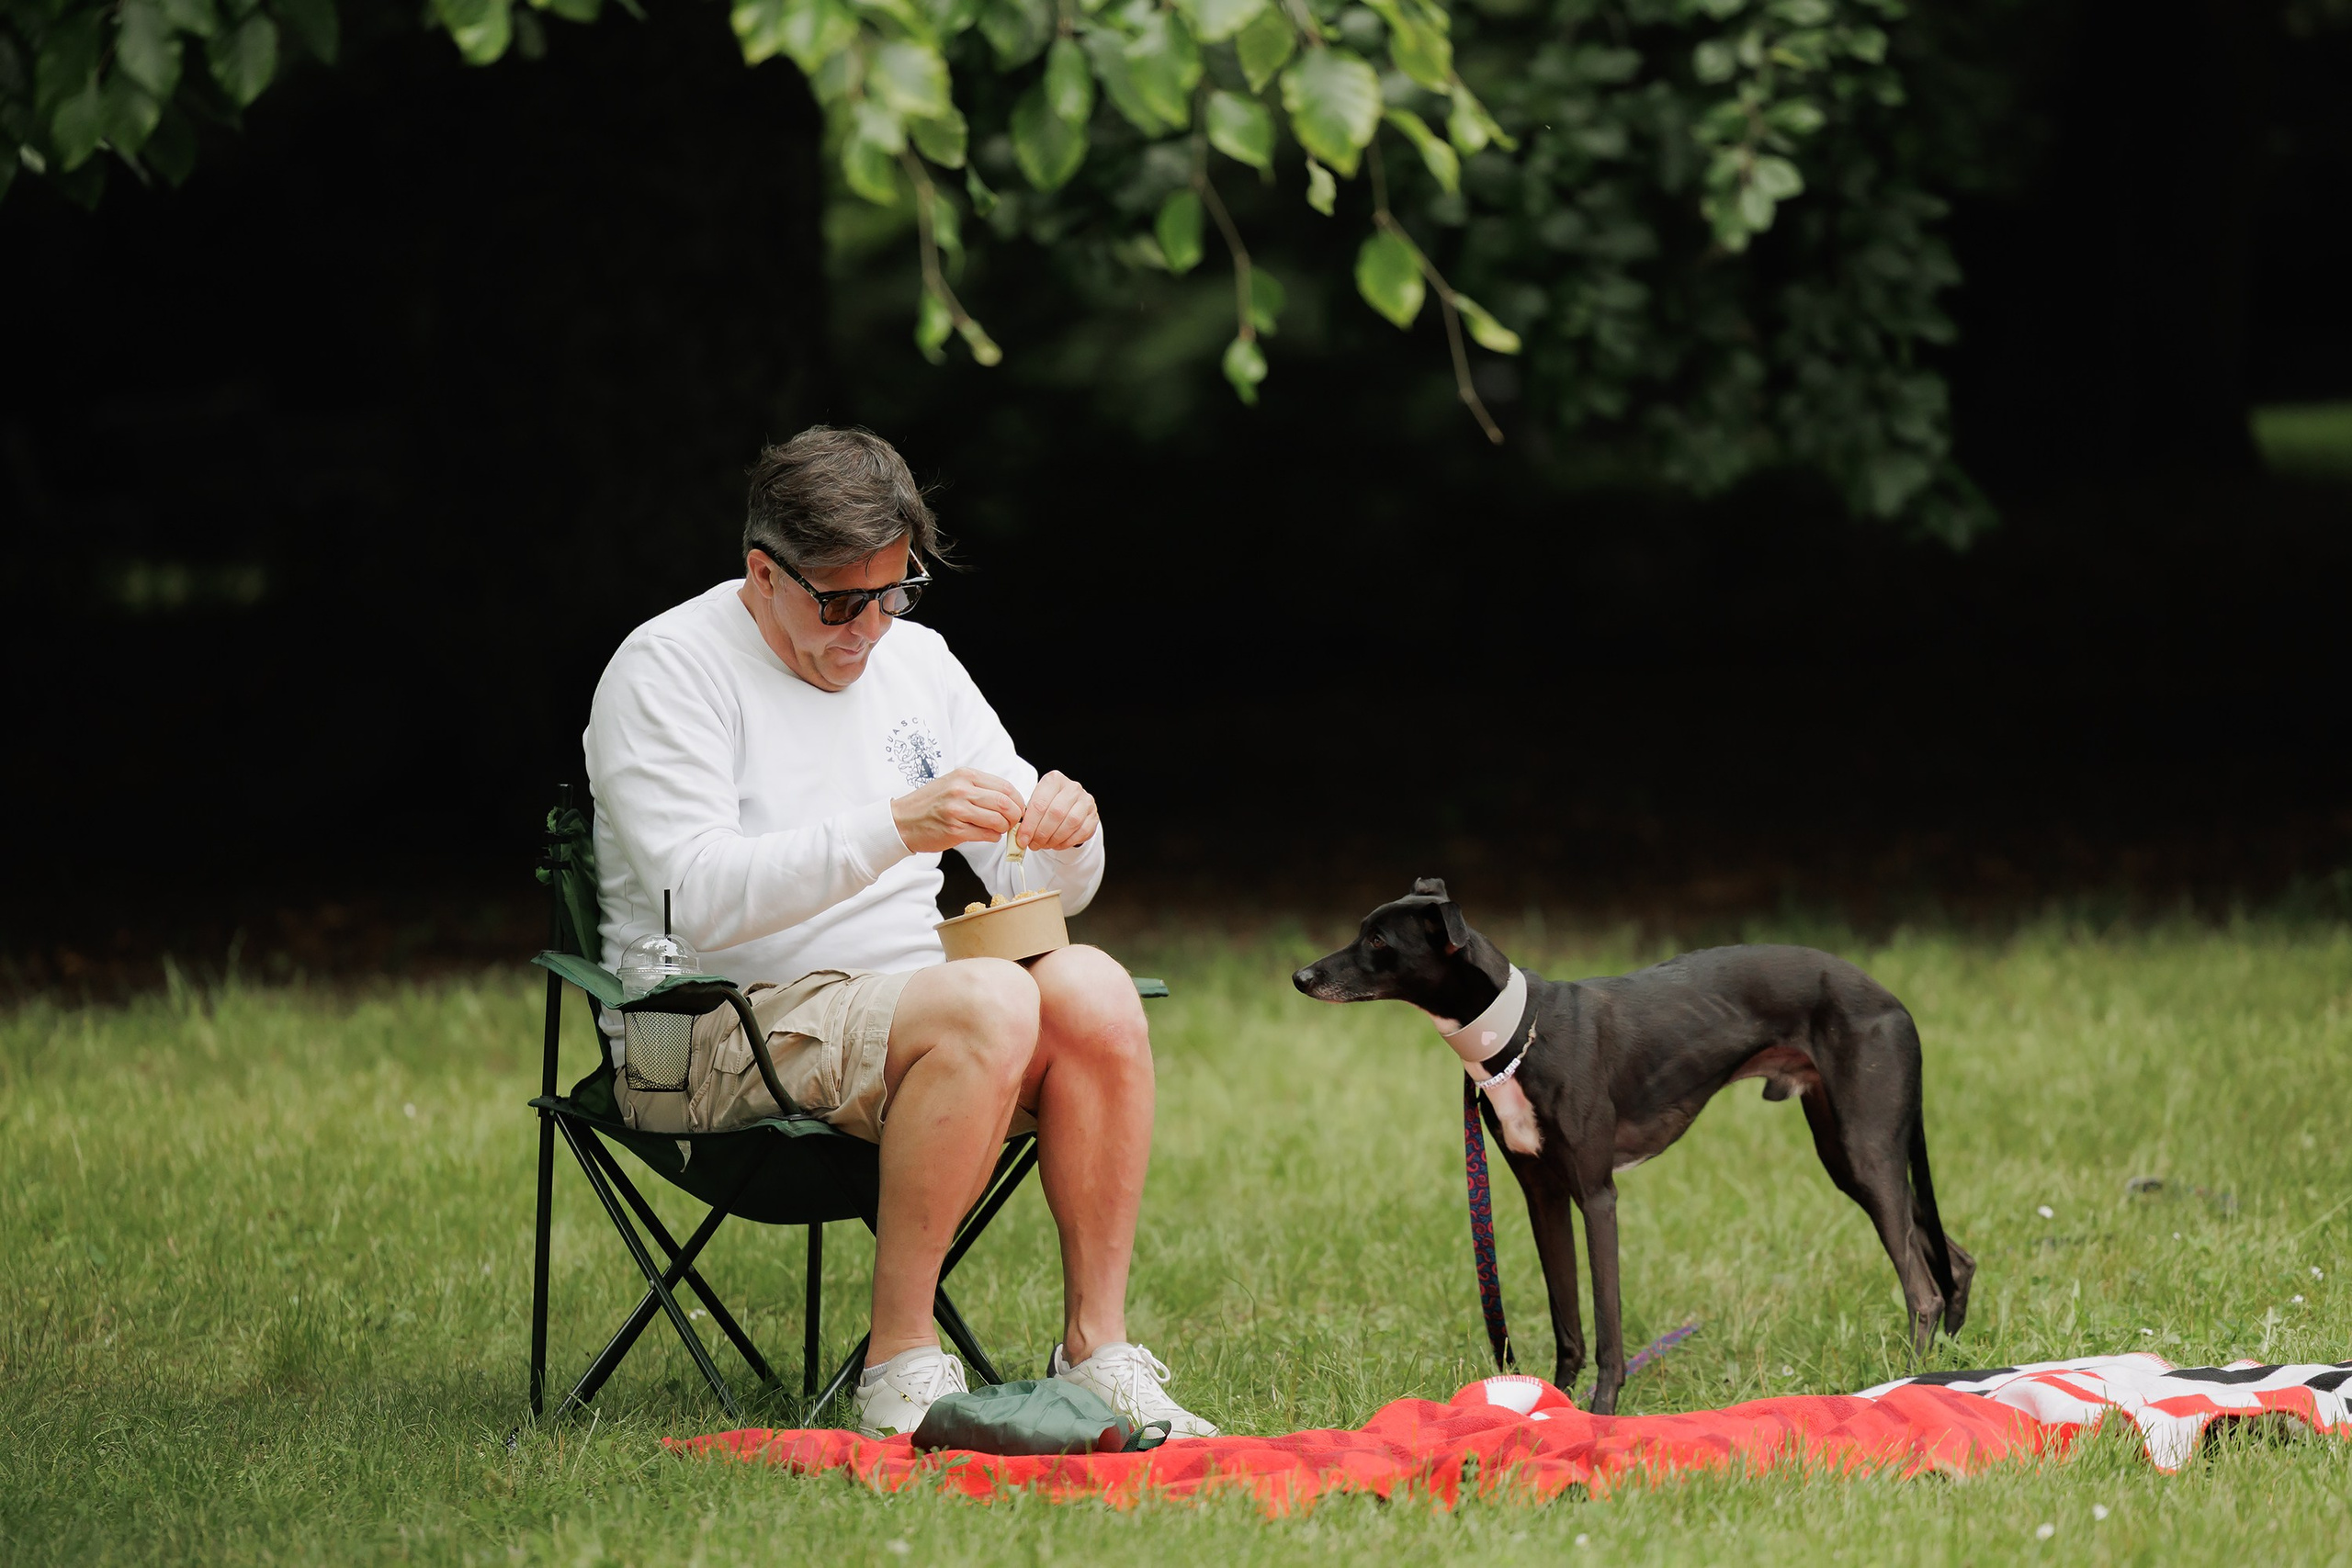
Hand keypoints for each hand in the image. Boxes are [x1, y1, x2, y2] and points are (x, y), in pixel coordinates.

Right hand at [892, 768, 1025, 853]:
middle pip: (1005, 803)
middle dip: (1015, 816)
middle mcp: (962, 790)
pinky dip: (993, 837)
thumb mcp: (953, 784)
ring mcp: (958, 810)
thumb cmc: (930, 803)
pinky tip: (987, 835)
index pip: (1005, 787)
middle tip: (1013, 822)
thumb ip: (979, 788)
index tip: (1018, 809)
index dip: (1017, 800)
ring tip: (998, 829)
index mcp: (965, 776)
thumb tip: (1009, 800)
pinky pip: (986, 835)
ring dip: (1004, 828)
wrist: (902, 820)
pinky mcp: (955, 830)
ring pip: (998, 820)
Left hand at [1018, 770, 1098, 850]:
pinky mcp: (1093, 815)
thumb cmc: (1049, 804)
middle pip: (1056, 813)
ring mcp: (1086, 801)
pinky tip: (1057, 844)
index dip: (1030, 825)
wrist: (1069, 805)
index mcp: (1054, 779)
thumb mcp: (1036, 803)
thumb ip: (1028, 817)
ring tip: (1044, 845)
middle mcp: (1072, 787)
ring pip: (1070, 823)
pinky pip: (1081, 832)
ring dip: (1054, 838)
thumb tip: (1022, 836)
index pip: (1040, 803)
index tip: (1022, 839)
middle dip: (1042, 833)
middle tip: (1033, 844)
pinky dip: (1066, 842)